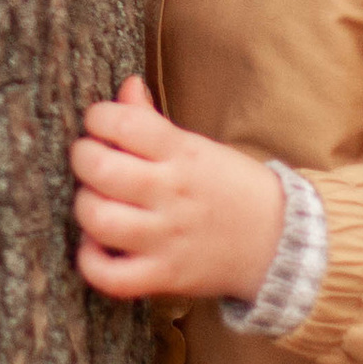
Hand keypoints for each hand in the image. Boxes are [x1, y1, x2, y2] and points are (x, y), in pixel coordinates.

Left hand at [71, 77, 285, 304]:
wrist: (280, 241)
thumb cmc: (232, 187)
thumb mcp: (198, 146)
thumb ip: (154, 120)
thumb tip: (127, 86)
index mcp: (182, 153)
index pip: (124, 123)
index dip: (98, 118)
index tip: (98, 124)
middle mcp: (172, 193)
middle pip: (100, 170)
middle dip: (82, 158)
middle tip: (89, 160)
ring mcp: (167, 238)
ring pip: (99, 221)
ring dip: (84, 206)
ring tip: (95, 201)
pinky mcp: (165, 277)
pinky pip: (111, 277)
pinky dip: (91, 262)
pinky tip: (97, 245)